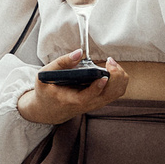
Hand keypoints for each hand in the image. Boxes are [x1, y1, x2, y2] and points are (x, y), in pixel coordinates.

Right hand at [15, 54, 130, 125]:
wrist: (49, 110)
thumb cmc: (46, 92)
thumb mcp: (44, 76)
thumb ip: (61, 63)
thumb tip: (79, 53)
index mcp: (72, 101)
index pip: (89, 97)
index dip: (98, 87)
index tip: (103, 75)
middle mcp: (88, 104)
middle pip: (110, 94)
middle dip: (115, 76)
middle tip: (109, 61)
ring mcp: (96, 103)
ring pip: (117, 92)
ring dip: (119, 76)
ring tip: (110, 63)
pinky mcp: (101, 100)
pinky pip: (116, 91)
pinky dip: (118, 78)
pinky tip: (110, 68)